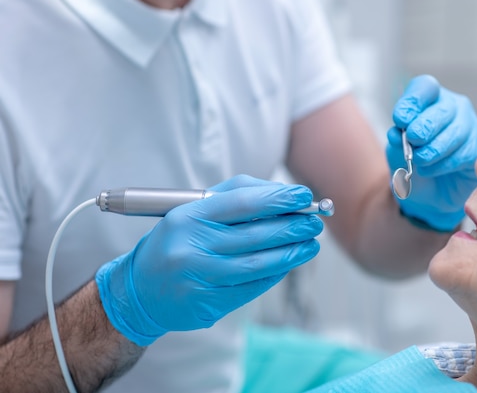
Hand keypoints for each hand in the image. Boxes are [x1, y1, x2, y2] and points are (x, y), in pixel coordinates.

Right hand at [96, 175, 323, 345]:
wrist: (139, 292)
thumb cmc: (174, 243)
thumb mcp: (190, 212)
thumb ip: (231, 197)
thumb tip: (278, 195)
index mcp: (187, 217)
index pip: (242, 203)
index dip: (277, 198)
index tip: (303, 195)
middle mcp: (192, 247)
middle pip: (255, 234)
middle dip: (292, 226)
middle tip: (315, 220)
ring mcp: (200, 278)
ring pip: (258, 264)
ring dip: (291, 252)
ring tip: (311, 243)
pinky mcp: (208, 304)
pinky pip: (252, 287)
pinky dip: (275, 273)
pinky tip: (289, 263)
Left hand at [386, 75, 476, 230]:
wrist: (427, 192)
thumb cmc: (413, 161)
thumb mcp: (397, 149)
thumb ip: (397, 139)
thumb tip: (397, 133)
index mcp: (429, 99)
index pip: (425, 87)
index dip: (413, 101)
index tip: (400, 119)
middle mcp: (452, 107)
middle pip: (443, 108)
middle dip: (425, 125)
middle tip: (413, 139)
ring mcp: (469, 125)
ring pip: (455, 132)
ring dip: (432, 149)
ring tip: (418, 160)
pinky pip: (462, 154)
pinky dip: (442, 164)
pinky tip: (429, 169)